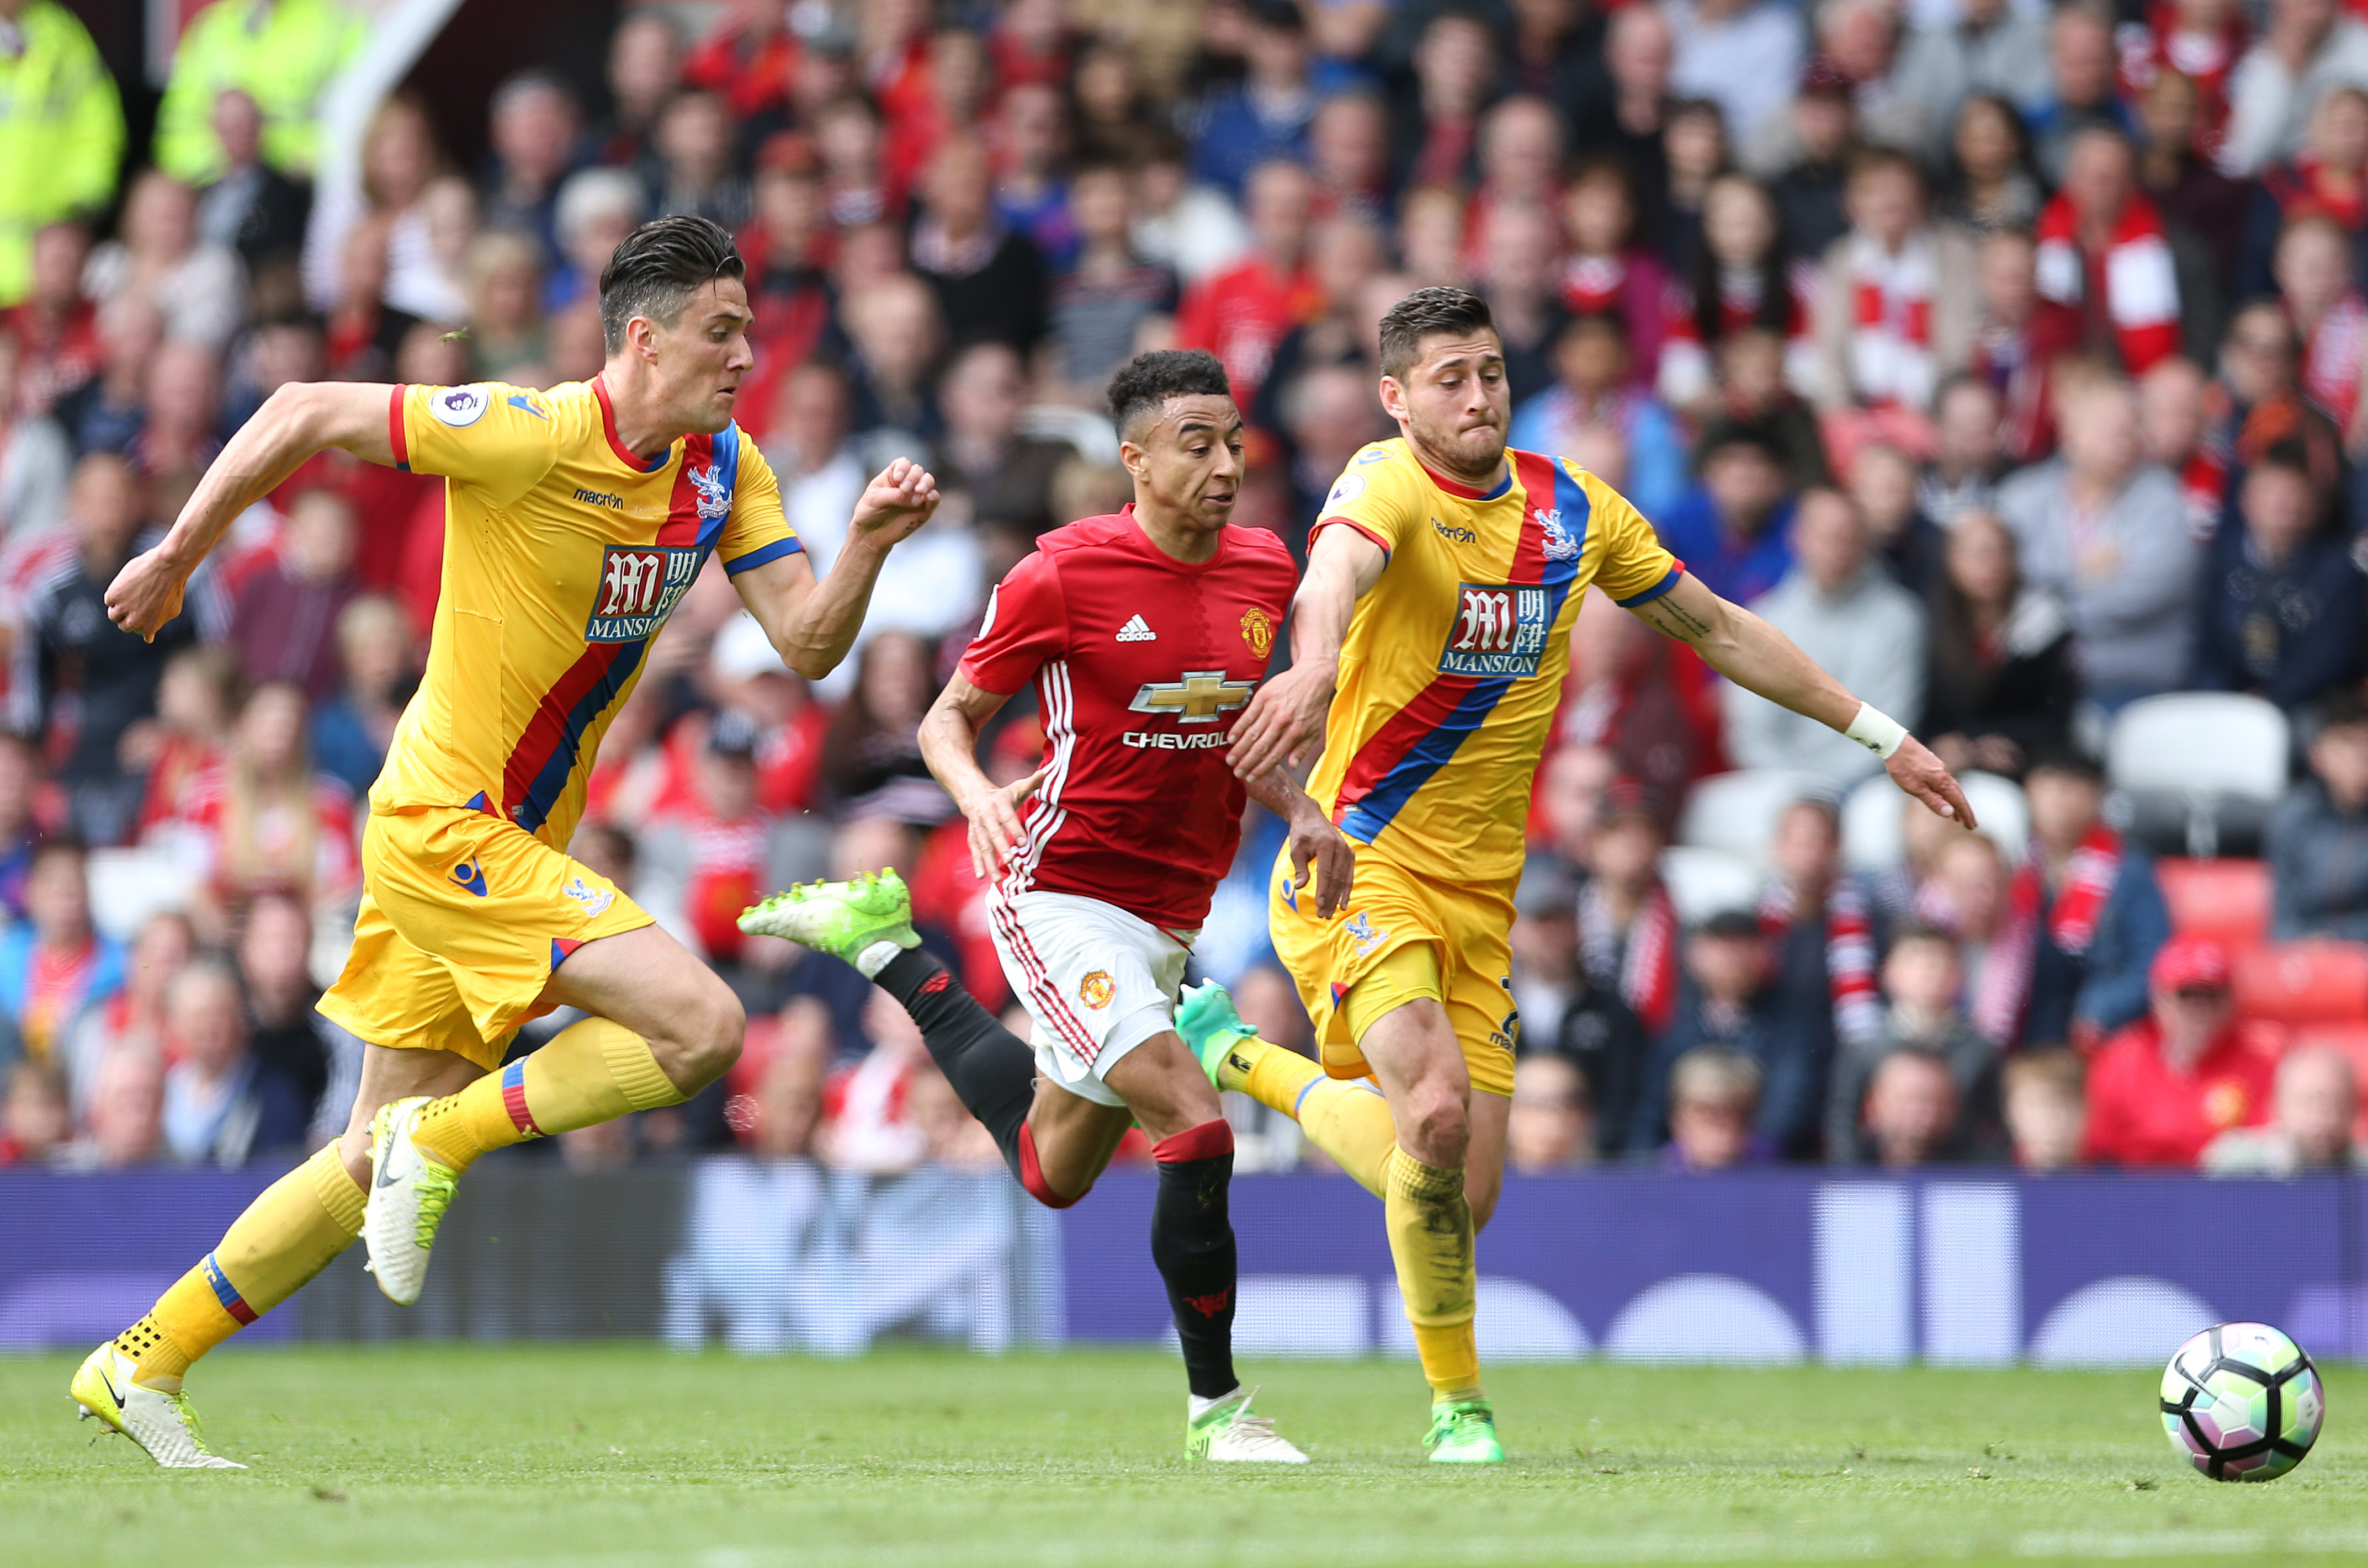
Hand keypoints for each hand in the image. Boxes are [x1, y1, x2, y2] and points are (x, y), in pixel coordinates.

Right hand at [104, 546, 189, 642]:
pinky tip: (127, 586)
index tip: (144, 609)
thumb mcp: (171, 610)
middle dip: (127, 616)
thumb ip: (158, 623)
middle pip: (123, 626)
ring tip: (129, 595)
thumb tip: (148, 638)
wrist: (168, 567)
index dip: (140, 620)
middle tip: (135, 602)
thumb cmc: (173, 586)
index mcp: (149, 628)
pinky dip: (115, 594)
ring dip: (118, 607)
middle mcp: (135, 621)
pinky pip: (109, 600)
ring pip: (113, 615)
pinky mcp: (114, 595)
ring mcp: (123, 609)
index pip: (137, 631)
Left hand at [846, 457, 940, 549]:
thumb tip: (917, 498)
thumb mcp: (875, 499)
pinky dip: (934, 497)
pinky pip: (934, 499)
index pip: (903, 464)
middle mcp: (906, 483)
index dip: (903, 468)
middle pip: (917, 471)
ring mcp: (916, 496)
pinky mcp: (924, 509)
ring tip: (919, 491)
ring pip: (928, 481)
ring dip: (926, 483)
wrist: (871, 534)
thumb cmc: (869, 512)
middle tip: (905, 489)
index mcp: (892, 476)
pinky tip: (928, 498)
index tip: (897, 479)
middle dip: (913, 477)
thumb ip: (895, 495)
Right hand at [961, 768, 1045, 879]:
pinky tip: (980, 877)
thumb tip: (1045, 773)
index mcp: (999, 804)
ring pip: (982, 846)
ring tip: (996, 879)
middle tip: (1010, 860)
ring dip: (988, 862)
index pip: (1007, 817)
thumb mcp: (1016, 788)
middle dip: (1001, 847)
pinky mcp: (973, 837)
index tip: (1024, 842)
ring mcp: (977, 828)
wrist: (973, 795)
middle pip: (993, 834)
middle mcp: (986, 816)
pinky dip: (977, 864)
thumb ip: (1031, 783)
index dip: (1015, 829)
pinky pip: (974, 851)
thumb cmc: (1002, 795)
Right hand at [1229, 660, 1334, 779]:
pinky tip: (1231, 738)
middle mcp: (1282, 722)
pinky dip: (1238, 728)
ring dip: (1239, 748)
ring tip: (1230, 760)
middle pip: (1260, 747)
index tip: (1251, 777)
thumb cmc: (1315, 704)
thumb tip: (1292, 766)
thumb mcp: (1315, 730)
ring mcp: (1272, 709)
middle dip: (1247, 762)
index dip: (1261, 769)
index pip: (1275, 756)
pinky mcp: (1263, 697)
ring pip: (1252, 733)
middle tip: (1237, 773)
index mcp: (1295, 732)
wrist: (1313, 676)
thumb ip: (1302, 749)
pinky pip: (1247, 715)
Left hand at [1285, 802, 1355, 918]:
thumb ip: (1300, 869)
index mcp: (1327, 845)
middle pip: (1336, 879)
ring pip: (1344, 879)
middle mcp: (1341, 848)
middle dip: (1329, 898)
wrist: (1311, 817)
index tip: (1318, 905)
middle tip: (1322, 914)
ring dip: (1337, 898)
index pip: (1326, 873)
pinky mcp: (1350, 855)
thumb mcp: (1296, 850)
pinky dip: (1346, 890)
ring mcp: (1347, 851)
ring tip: (1330, 913)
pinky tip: (1342, 903)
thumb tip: (1300, 887)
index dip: (1323, 891)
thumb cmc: (1301, 834)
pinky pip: (1349, 876)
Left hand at [1887, 735, 1977, 829]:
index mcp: (1942, 781)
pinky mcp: (1933, 765)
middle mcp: (1944, 774)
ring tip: (1957, 816)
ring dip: (1956, 802)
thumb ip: (1933, 801)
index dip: (1966, 814)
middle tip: (1970, 824)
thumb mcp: (1915, 788)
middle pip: (1958, 795)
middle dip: (1964, 810)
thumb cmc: (1902, 767)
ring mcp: (1939, 768)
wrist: (1895, 743)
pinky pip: (1945, 782)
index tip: (1971, 826)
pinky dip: (1948, 793)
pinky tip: (1944, 796)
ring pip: (1952, 788)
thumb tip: (1950, 813)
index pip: (1959, 801)